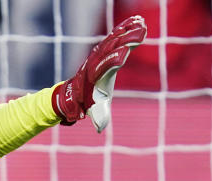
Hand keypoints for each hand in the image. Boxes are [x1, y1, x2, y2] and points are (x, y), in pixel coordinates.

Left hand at [52, 15, 146, 132]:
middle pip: (113, 48)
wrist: (73, 94)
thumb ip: (100, 117)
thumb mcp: (95, 110)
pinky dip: (123, 29)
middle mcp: (98, 62)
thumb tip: (100, 128)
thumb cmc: (87, 103)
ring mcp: (99, 55)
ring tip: (138, 21)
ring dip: (126, 30)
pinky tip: (134, 20)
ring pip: (114, 40)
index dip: (115, 59)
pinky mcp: (103, 50)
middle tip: (139, 29)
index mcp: (98, 76)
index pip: (108, 65)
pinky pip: (114, 37)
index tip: (124, 53)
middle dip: (125, 39)